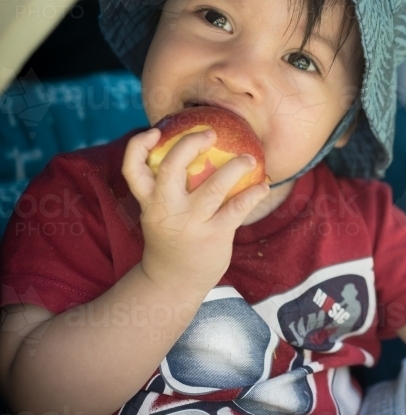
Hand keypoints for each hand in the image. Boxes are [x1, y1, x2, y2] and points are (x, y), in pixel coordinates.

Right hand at [121, 127, 270, 290]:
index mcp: (149, 202)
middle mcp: (166, 210)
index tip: (154, 131)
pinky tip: (264, 186)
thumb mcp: (158, 214)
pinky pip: (237, 208)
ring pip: (212, 187)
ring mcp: (191, 223)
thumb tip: (190, 149)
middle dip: (188, 145)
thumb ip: (166, 188)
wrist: (173, 283)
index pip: (132, 169)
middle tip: (210, 134)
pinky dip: (253, 194)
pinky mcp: (214, 235)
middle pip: (169, 169)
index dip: (138, 146)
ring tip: (250, 158)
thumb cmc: (171, 238)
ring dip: (235, 167)